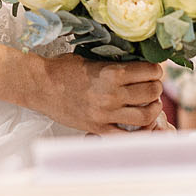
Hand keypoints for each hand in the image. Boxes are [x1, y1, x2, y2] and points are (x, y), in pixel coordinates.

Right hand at [28, 56, 163, 133]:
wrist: (38, 86)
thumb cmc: (63, 69)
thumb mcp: (91, 59)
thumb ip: (114, 64)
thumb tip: (139, 65)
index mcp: (111, 74)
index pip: (150, 71)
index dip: (156, 69)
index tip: (154, 69)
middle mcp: (112, 95)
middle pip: (152, 92)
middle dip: (156, 86)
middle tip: (152, 84)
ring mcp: (105, 115)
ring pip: (146, 116)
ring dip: (152, 108)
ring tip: (149, 103)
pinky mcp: (98, 128)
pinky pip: (126, 136)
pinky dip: (137, 131)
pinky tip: (138, 124)